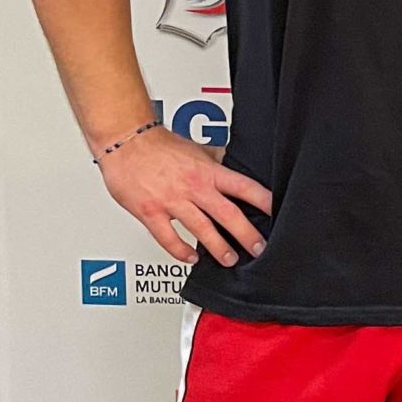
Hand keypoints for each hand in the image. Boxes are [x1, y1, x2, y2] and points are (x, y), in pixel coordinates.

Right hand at [98, 125, 271, 265]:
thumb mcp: (197, 150)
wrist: (126, 142)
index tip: (276, 213)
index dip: (263, 201)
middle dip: (246, 234)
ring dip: (217, 247)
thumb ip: (215, 160)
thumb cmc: (158, 146)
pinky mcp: (150, 212)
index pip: (244, 187)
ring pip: (201, 229)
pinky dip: (179, 250)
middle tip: (258, 248)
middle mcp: (194, 187)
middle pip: (227, 213)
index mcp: (208, 171)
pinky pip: (167, 237)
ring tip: (229, 260)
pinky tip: (190, 258)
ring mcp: (172, 201)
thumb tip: (232, 163)